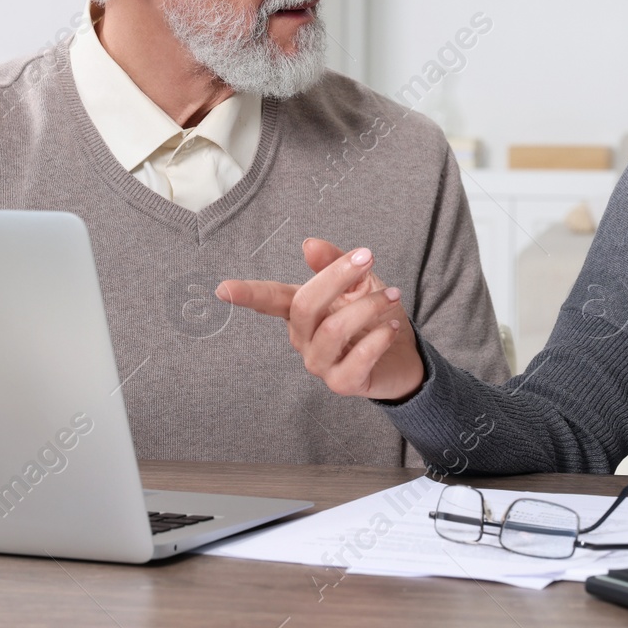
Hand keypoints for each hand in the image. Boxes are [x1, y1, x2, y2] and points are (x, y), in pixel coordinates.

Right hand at [215, 238, 425, 400]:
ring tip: (391, 296)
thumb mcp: (359, 282)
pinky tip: (391, 327)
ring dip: (367, 307)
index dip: (246, 294)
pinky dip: (378, 339)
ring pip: (332, 331)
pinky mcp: (343, 383)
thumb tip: (309, 244)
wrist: (404, 356)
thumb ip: (334, 263)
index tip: (223, 288)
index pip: (269, 299)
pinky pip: (355, 361)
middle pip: (304, 306)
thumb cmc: (375, 317)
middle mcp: (304, 338)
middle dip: (336, 277)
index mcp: (301, 312)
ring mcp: (321, 363)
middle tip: (366, 257)